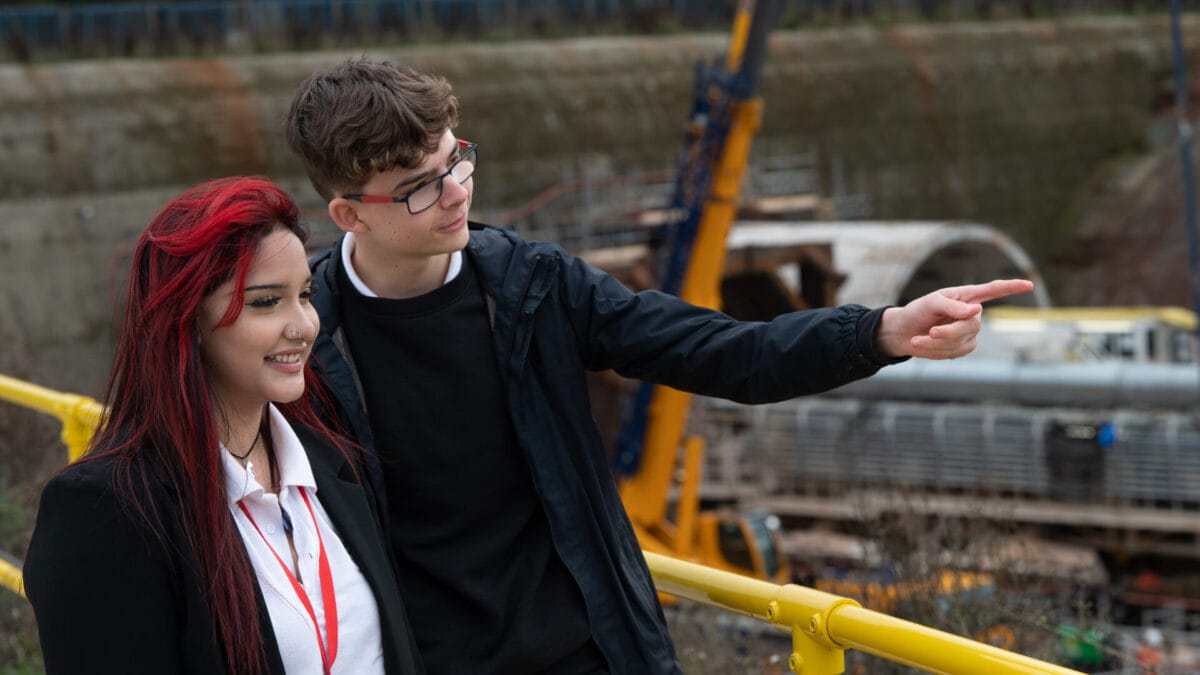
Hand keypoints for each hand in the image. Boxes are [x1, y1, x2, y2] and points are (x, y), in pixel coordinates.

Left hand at [876, 279, 1034, 359]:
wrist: (902, 333)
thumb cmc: (917, 311)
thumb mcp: (931, 302)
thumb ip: (953, 305)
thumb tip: (977, 310)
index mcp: (966, 296)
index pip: (993, 290)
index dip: (1011, 288)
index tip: (1029, 285)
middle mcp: (971, 314)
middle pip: (974, 325)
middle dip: (950, 331)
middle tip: (931, 331)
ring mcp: (968, 332)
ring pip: (964, 341)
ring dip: (938, 343)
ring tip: (918, 339)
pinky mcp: (962, 347)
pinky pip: (955, 352)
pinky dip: (936, 351)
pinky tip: (923, 344)